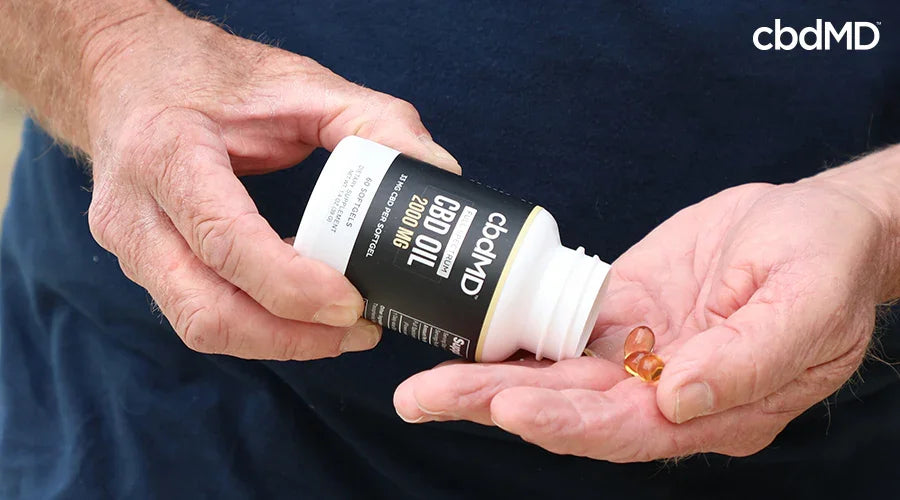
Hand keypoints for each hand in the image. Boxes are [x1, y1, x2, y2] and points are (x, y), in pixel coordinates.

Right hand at [82, 5, 459, 359]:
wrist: (125, 73)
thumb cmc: (209, 76)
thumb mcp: (294, 82)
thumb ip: (371, 119)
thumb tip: (437, 171)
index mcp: (167, 153)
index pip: (225, 241)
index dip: (291, 285)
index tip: (351, 301)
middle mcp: (134, 211)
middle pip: (206, 309)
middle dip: (290, 336)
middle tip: (359, 329)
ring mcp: (130, 246)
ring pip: (199, 326)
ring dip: (276, 343)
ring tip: (340, 332)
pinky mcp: (142, 266)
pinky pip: (198, 315)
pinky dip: (255, 327)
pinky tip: (301, 314)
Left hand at [394, 151, 898, 460]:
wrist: (815, 225)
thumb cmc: (824, 264)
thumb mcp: (807, 304)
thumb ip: (749, 359)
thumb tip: (677, 397)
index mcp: (717, 407)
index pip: (630, 429)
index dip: (570, 422)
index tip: (512, 405)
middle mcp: (666, 392)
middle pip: (571, 409)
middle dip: (495, 404)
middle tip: (423, 399)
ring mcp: (638, 353)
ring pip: (554, 375)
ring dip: (487, 377)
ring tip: (422, 385)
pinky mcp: (619, 312)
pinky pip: (559, 329)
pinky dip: (513, 336)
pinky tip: (466, 336)